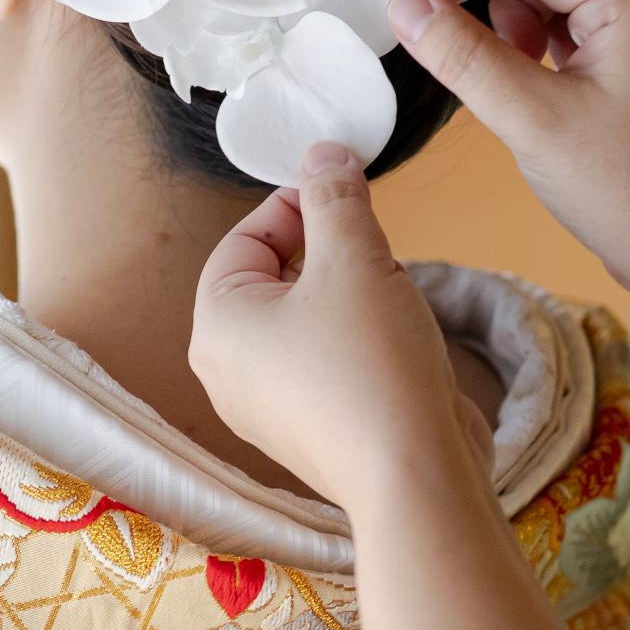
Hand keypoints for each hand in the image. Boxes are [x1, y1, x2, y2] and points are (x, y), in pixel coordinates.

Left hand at [190, 144, 490, 513]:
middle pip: (274, 280)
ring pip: (306, 322)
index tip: (342, 187)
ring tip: (392, 298)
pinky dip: (361, 342)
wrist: (413, 475)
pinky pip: (328, 365)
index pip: (244, 240)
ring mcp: (266, 409)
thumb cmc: (372, 367)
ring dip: (352, 296)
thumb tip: (323, 154)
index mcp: (216, 326)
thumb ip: (335, 199)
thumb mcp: (355, 259)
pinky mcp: (311, 432)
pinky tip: (400, 345)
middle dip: (329, 254)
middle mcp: (227, 372)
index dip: (294, 204)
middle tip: (375, 246)